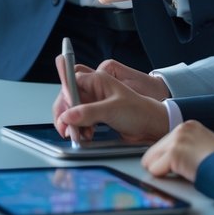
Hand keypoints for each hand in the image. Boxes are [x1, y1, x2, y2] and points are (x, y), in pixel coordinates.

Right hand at [52, 58, 168, 144]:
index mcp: (97, 80)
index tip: (62, 112)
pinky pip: (80, 119)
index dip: (64, 98)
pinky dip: (79, 128)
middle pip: (69, 98)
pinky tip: (85, 134)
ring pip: (73, 110)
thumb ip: (88, 112)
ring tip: (78, 134)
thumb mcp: (111, 110)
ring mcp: (95, 102)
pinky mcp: (96, 114)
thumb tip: (67, 116)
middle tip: (65, 128)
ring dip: (72, 123)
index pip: (70, 83)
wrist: (151, 126)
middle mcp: (94, 89)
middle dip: (65, 113)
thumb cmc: (138, 111)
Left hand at [141, 120, 213, 181]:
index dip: (169, 158)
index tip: (176, 165)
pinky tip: (184, 176)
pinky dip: (166, 178)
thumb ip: (190, 147)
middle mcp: (181, 129)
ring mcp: (177, 141)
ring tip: (185, 174)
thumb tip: (173, 160)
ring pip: (151, 161)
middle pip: (154, 151)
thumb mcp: (207, 146)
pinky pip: (155, 171)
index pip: (164, 143)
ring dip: (164, 172)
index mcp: (189, 126)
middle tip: (179, 173)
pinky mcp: (175, 154)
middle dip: (162, 165)